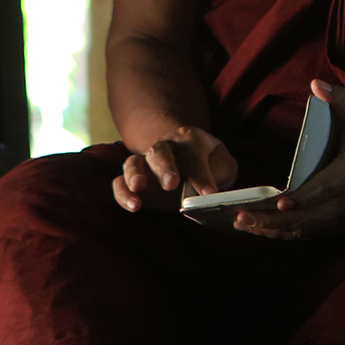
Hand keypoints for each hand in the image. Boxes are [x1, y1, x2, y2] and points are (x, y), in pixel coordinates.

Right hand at [111, 125, 237, 212]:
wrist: (189, 159)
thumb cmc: (210, 163)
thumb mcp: (224, 164)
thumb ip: (220, 172)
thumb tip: (209, 191)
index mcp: (190, 139)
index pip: (194, 154)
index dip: (202, 174)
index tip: (209, 194)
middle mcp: (165, 146)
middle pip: (160, 152)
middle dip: (165, 168)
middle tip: (171, 184)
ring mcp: (146, 162)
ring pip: (133, 163)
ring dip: (135, 175)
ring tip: (139, 189)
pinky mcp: (133, 179)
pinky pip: (120, 182)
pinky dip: (122, 193)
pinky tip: (133, 205)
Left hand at [234, 81, 344, 240]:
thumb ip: (340, 100)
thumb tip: (315, 84)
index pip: (322, 191)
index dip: (300, 200)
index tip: (277, 204)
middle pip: (307, 220)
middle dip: (272, 222)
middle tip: (240, 219)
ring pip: (307, 231)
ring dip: (275, 232)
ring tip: (244, 226)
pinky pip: (314, 234)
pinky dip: (290, 234)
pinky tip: (268, 231)